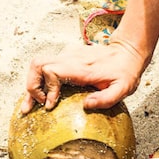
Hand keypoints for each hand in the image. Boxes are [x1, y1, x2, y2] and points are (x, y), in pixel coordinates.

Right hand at [20, 39, 148, 113]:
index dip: (48, 89)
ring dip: (32, 83)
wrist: (128, 51)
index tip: (51, 105)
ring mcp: (67, 55)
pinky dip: (39, 80)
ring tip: (30, 104)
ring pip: (38, 64)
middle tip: (32, 106)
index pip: (51, 71)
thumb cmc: (126, 72)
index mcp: (81, 67)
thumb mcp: (123, 89)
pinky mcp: (67, 57)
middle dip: (31, 86)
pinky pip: (46, 66)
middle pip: (37, 65)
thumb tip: (86, 106)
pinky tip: (41, 96)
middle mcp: (70, 58)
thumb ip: (106, 99)